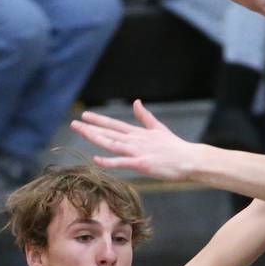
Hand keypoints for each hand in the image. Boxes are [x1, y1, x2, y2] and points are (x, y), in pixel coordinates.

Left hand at [71, 100, 198, 180]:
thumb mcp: (159, 129)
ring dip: (95, 138)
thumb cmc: (176, 148)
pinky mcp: (142, 164)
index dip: (99, 120)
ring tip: (81, 132)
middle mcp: (135, 140)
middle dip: (91, 128)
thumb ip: (145, 117)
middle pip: (109, 133)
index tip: (85, 115)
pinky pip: (122, 162)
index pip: (115, 125)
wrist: (190, 159)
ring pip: (112, 144)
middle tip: (74, 123)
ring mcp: (138, 151)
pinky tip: (96, 159)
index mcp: (139, 133)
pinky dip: (108, 161)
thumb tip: (137, 102)